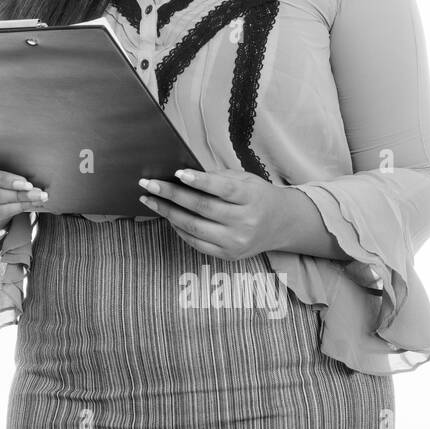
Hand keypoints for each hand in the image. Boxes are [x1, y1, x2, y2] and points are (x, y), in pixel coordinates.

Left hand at [137, 167, 293, 260]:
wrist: (280, 225)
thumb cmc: (257, 196)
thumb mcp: (246, 180)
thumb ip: (218, 178)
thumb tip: (182, 175)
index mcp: (252, 199)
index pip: (224, 189)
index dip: (200, 181)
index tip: (178, 172)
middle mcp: (246, 223)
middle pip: (202, 208)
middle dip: (171, 194)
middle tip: (148, 183)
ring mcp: (236, 242)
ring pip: (194, 227)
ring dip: (167, 212)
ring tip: (149, 198)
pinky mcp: (228, 256)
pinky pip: (195, 242)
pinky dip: (177, 228)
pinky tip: (166, 215)